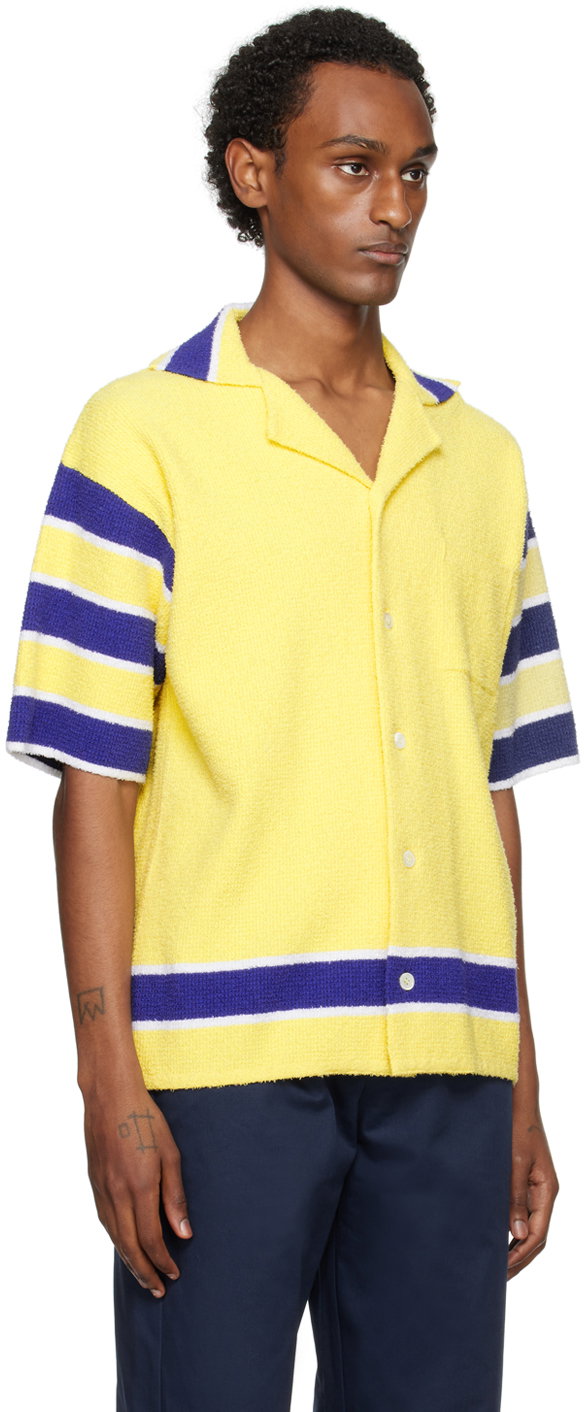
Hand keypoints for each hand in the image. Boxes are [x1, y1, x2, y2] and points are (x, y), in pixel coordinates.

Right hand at [82, 1071, 192, 1296]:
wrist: (109, 1096)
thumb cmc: (145, 1118)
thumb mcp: (171, 1153)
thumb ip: (175, 1196)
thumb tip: (183, 1233)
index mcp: (140, 1187)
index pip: (151, 1238)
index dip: (163, 1260)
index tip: (175, 1273)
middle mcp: (117, 1193)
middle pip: (130, 1246)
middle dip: (145, 1272)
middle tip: (159, 1290)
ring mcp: (102, 1189)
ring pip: (114, 1237)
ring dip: (129, 1260)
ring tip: (143, 1276)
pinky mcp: (94, 1183)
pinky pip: (105, 1221)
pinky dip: (116, 1240)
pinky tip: (125, 1246)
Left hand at [507, 1098, 558, 1279]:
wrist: (516, 1102)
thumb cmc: (516, 1128)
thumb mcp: (514, 1163)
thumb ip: (515, 1198)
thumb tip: (517, 1234)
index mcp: (547, 1190)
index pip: (538, 1233)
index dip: (521, 1253)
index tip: (504, 1269)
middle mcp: (544, 1192)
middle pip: (537, 1235)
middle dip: (520, 1257)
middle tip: (499, 1276)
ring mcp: (536, 1188)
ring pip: (530, 1226)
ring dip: (517, 1246)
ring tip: (498, 1264)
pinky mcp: (525, 1182)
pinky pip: (523, 1212)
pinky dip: (512, 1229)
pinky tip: (497, 1236)